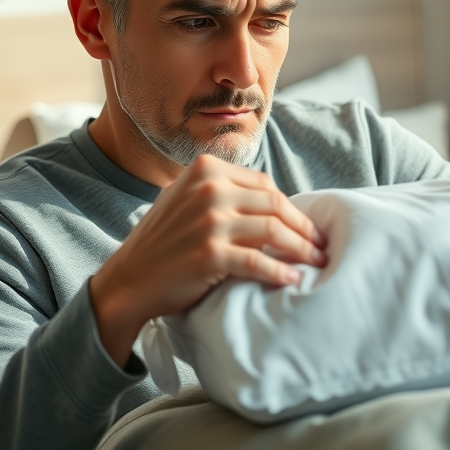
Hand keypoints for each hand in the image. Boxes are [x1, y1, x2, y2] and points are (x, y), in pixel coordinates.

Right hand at [89, 154, 326, 365]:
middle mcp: (209, 189)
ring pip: (273, 231)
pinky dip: (280, 271)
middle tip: (321, 245)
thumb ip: (222, 191)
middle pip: (274, 205)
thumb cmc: (164, 243)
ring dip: (301, 249)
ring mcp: (209, 221)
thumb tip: (273, 201)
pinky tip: (292, 279)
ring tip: (316, 262)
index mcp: (206, 169)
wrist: (128, 280)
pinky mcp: (210, 254)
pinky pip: (258, 262)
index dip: (291, 206)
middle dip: (304, 227)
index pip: (264, 184)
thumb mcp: (187, 199)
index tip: (306, 225)